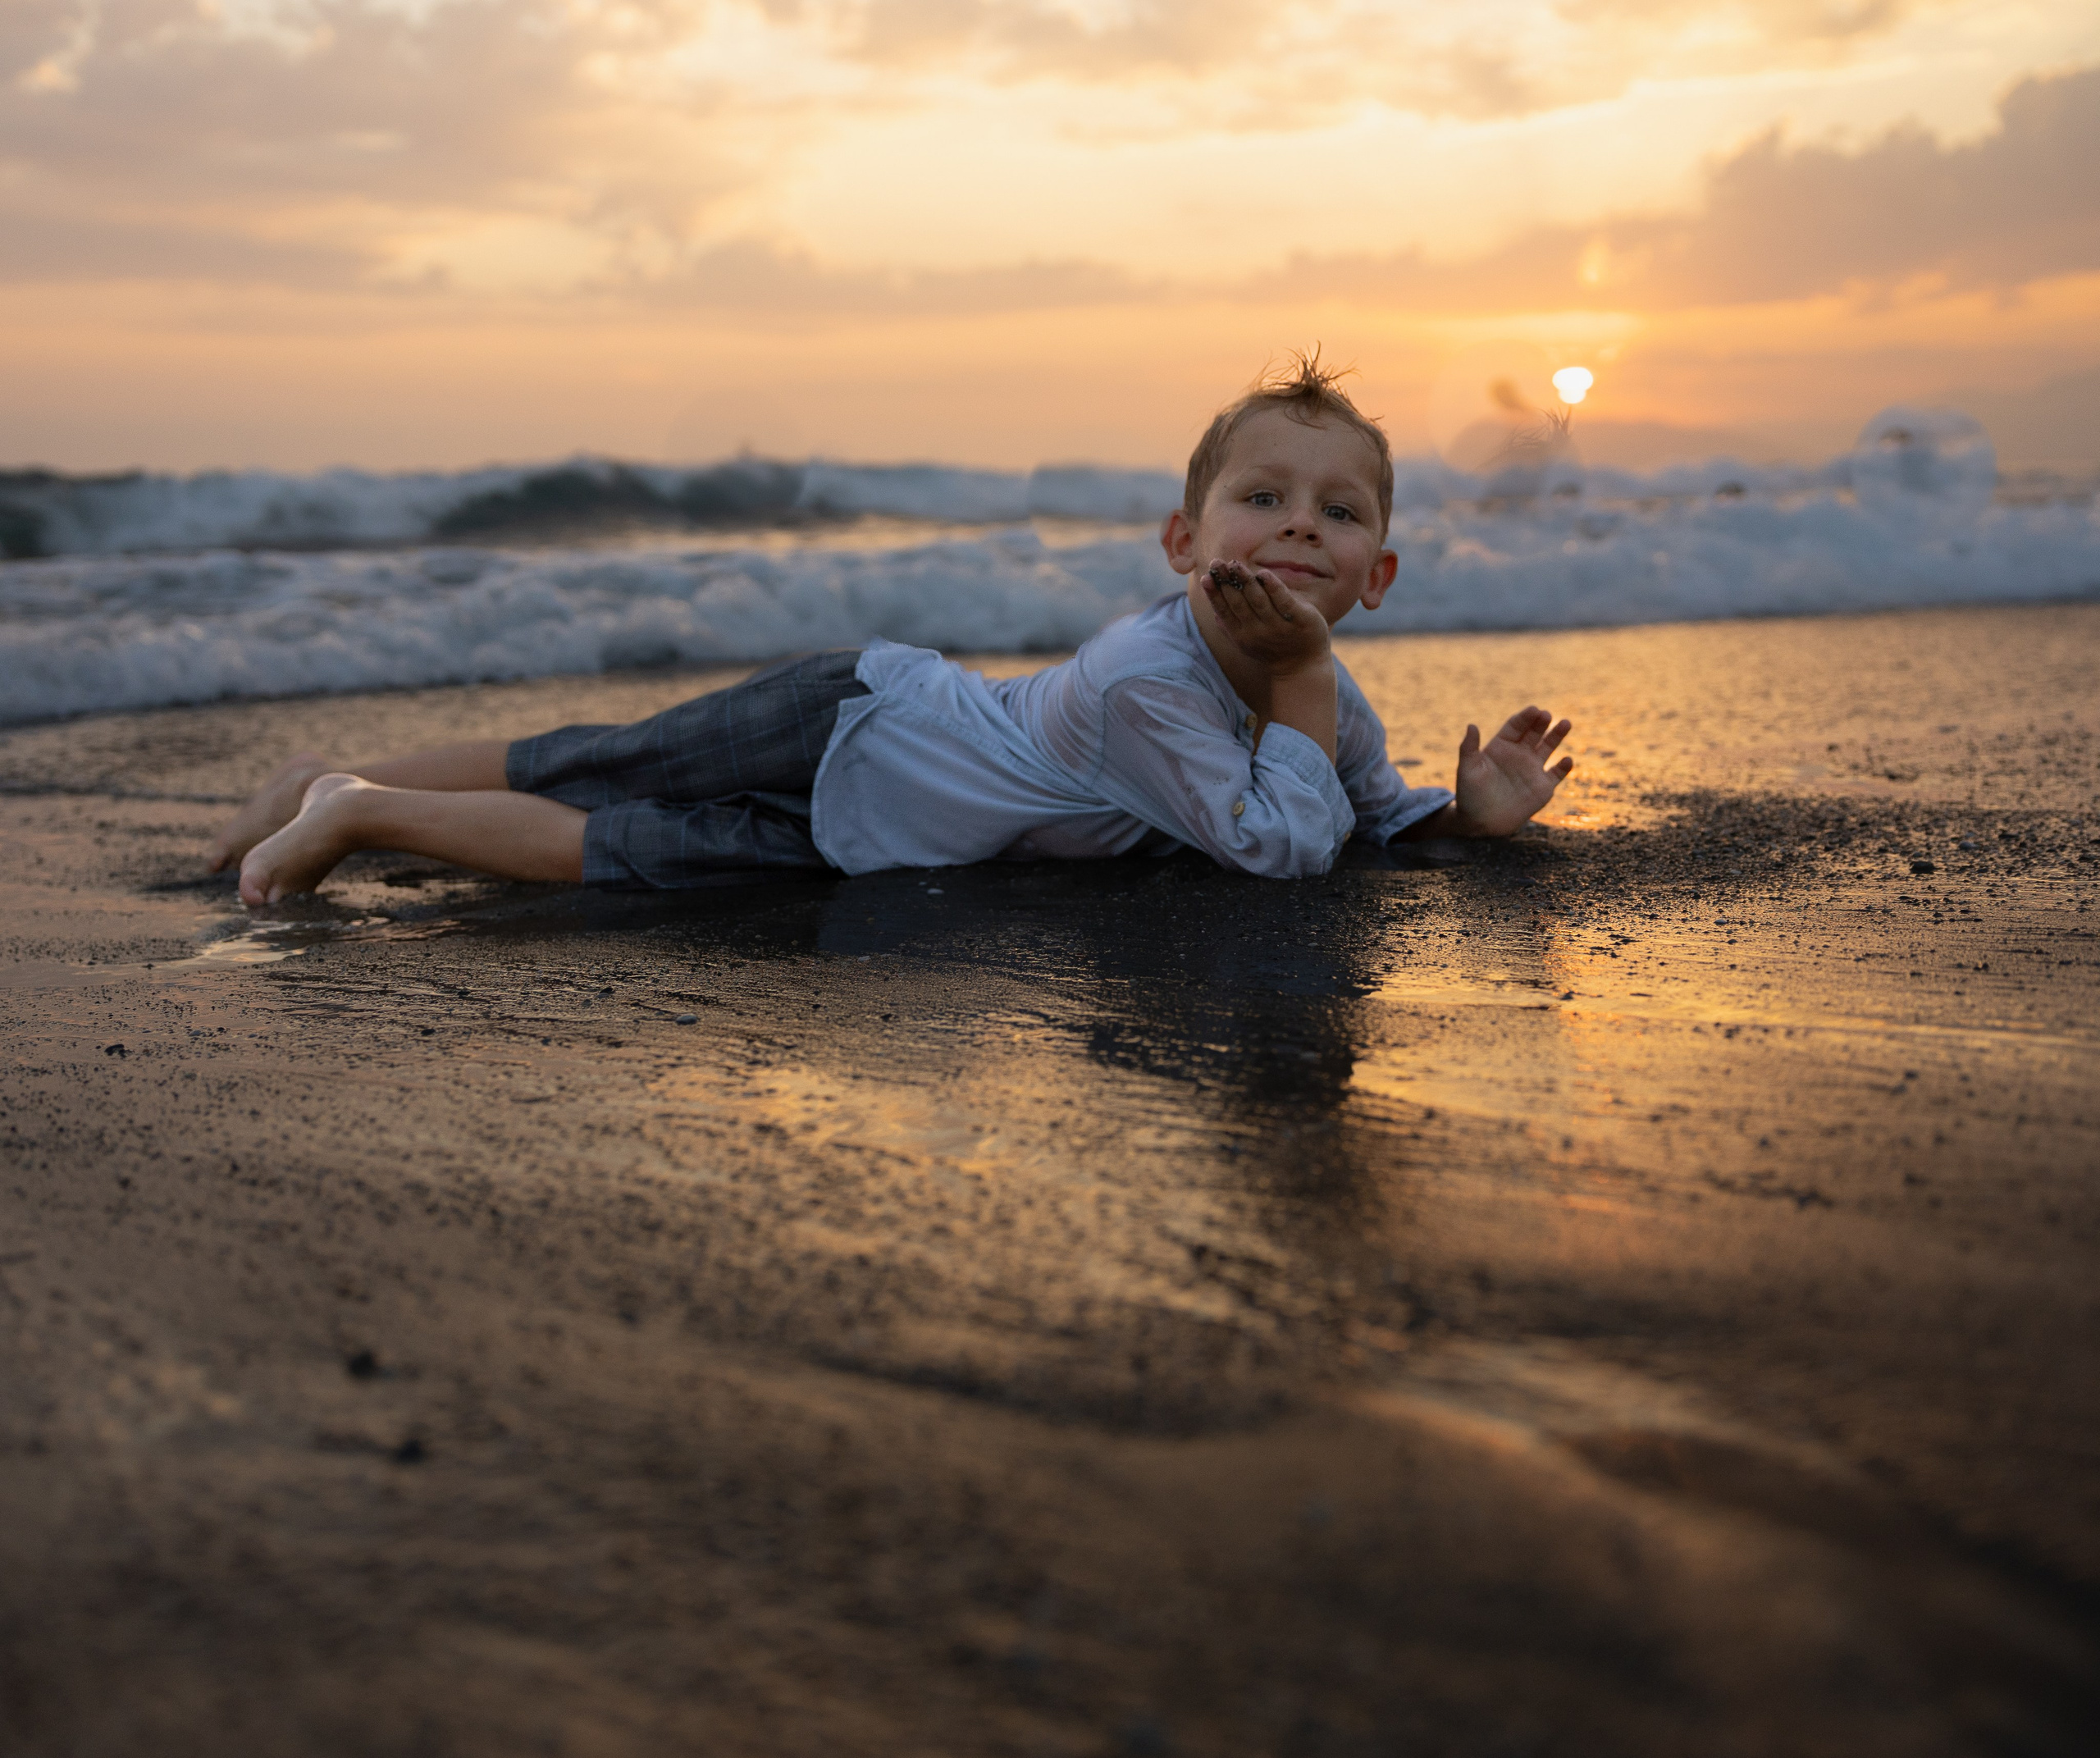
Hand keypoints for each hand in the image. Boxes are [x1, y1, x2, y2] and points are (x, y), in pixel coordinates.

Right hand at [1199, 559, 1331, 677]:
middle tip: (1217, 562)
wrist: (1302, 668)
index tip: (1206, 577)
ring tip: (1235, 564)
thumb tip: (1215, 614)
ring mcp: (1278, 626)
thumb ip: (1232, 629)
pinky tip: (1263, 574)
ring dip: (1245, 580)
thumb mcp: (1248, 643)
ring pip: (1258, 599)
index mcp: (1241, 635)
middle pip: (1238, 602)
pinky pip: (1283, 600)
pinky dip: (1272, 587)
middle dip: (1226, 581)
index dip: (1214, 594)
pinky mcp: (1298, 619)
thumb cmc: (1272, 650)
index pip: (1224, 611)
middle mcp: (1257, 631)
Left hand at [1451, 706, 1572, 835]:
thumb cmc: (1470, 795)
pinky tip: (1566, 760)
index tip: (1533, 710)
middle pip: (1533, 733)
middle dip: (1541, 723)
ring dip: (1557, 735)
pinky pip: (1556, 774)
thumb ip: (1469, 748)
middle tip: (1547, 715)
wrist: (1480, 823)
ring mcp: (1532, 769)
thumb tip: (1471, 725)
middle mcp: (1519, 754)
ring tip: (1565, 723)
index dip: (1524, 718)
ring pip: (1548, 747)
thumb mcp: (1467, 770)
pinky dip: (1563, 767)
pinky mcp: (1542, 787)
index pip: (1515, 726)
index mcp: (1501, 747)